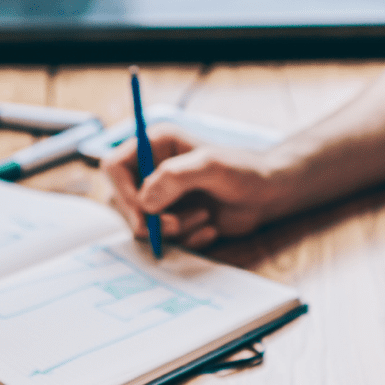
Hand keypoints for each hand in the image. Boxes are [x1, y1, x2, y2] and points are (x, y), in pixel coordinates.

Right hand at [102, 127, 286, 248]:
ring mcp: (162, 197)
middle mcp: (152, 171)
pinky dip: (186, 239)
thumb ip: (174, 177)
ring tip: (204, 217)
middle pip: (122, 201)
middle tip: (174, 225)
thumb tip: (144, 202)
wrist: (269, 194)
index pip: (114, 167)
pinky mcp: (174, 219)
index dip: (121, 190)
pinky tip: (210, 229)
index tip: (143, 210)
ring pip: (144, 224)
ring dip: (173, 229)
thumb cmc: (244, 170)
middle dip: (148, 218)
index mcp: (155, 146)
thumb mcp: (211, 165)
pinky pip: (164, 238)